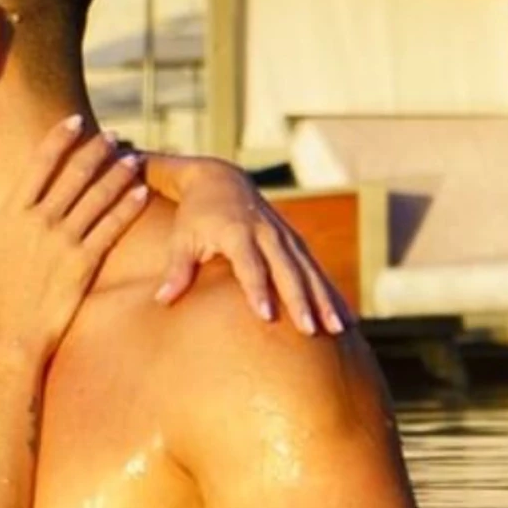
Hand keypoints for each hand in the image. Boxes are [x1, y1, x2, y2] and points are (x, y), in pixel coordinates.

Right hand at [0, 117, 147, 360]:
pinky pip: (111, 228)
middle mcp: (39, 222)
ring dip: (118, 174)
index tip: (75, 121)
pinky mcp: (84, 264)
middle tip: (114, 136)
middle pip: (75, 175)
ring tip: (134, 159)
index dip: (60, 139)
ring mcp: (63, 242)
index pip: (39, 165)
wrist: (8, 341)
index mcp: (11, 217)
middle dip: (97, 150)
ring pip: (97, 197)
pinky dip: (127, 208)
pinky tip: (141, 193)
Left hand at [145, 154, 345, 334]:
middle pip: (287, 270)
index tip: (266, 315)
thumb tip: (162, 300)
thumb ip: (176, 269)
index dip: (258, 288)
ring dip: (323, 299)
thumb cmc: (195, 214)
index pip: (250, 264)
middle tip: (310, 329)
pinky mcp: (295, 242)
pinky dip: (330, 293)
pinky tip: (344, 319)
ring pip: (308, 271)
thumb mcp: (182, 238)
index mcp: (237, 232)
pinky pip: (316, 270)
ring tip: (336, 329)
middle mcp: (266, 233)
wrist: (221, 178)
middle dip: (299, 300)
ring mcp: (284, 237)